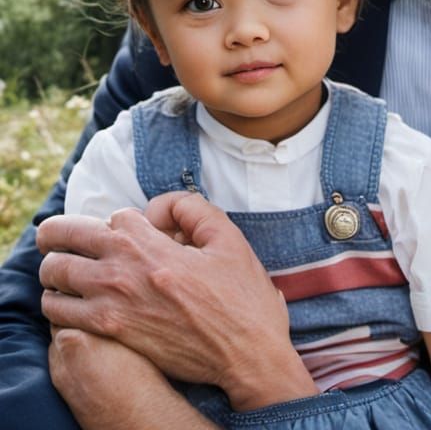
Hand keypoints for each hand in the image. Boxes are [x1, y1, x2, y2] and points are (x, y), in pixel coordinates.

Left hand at [38, 192, 316, 410]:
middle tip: (58, 235)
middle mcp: (122, 273)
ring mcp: (110, 307)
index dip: (129, 218)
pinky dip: (58, 303)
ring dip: (56, 267)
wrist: (245, 353)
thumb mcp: (229, 238)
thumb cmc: (241, 296)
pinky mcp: (108, 335)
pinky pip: (59, 315)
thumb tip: (158, 208)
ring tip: (66, 269)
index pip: (114, 216)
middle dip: (59, 231)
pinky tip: (73, 302)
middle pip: (65, 237)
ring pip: (54, 276)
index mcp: (151, 246)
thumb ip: (193, 209)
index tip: (142, 230)